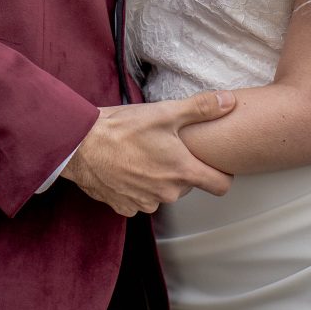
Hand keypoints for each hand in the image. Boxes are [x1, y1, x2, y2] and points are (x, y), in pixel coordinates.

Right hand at [61, 90, 235, 217]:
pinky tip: (127, 167)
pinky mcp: (124, 208)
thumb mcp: (165, 112)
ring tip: (143, 154)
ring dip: (158, 178)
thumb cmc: (123, 128)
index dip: (221, 174)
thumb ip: (201, 108)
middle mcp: (167, 194)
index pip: (220, 186)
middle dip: (181, 168)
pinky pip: (140, 199)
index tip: (214, 163)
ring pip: (163, 192)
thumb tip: (230, 102)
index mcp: (182, 171)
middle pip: (187, 185)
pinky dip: (137, 186)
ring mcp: (145, 203)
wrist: (81, 145)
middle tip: (166, 146)